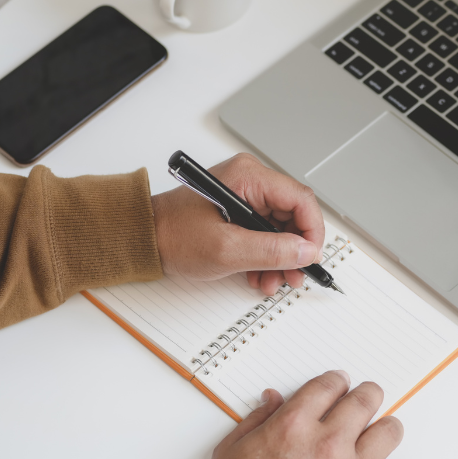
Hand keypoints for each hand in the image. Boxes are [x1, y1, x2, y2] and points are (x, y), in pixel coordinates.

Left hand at [150, 153, 324, 294]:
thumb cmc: (174, 236)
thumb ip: (271, 251)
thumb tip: (306, 252)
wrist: (145, 239)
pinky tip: (259, 274)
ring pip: (281, 227)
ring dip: (280, 258)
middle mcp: (250, 180)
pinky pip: (265, 231)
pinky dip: (266, 255)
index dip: (312, 231)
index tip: (311, 257)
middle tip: (293, 276)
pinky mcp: (239, 209)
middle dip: (294, 250)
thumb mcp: (227, 250)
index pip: (301, 199)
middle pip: (293, 215)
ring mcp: (245, 194)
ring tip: (272, 280)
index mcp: (249, 177)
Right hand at [211, 371, 412, 458]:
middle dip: (366, 394)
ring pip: (390, 431)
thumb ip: (256, 419)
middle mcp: (327, 443)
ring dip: (384, 428)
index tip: (339, 384)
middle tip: (364, 400)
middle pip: (365, 400)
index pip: (329, 385)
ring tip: (377, 434)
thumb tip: (273, 399)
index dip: (336, 381)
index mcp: (294, 425)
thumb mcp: (233, 449)